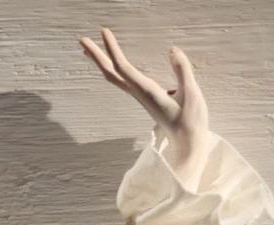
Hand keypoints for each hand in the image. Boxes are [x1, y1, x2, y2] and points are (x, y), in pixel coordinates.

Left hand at [79, 29, 212, 182]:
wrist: (187, 143)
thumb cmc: (191, 121)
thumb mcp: (192, 94)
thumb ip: (183, 71)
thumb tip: (172, 49)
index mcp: (148, 91)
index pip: (124, 67)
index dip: (112, 49)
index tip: (103, 31)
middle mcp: (139, 93)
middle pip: (111, 72)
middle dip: (97, 55)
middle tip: (81, 39)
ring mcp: (140, 96)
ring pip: (115, 77)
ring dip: (102, 62)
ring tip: (89, 49)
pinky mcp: (145, 97)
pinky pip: (124, 80)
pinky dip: (114, 68)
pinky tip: (113, 64)